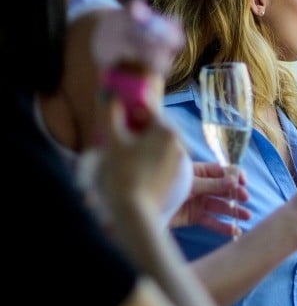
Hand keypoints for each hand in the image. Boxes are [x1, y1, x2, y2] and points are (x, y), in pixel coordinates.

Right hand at [98, 94, 183, 213]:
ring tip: (121, 154)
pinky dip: (146, 157)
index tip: (116, 116)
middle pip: (153, 126)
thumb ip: (110, 113)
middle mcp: (178, 143)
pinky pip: (159, 158)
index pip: (148, 109)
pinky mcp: (173, 176)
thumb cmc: (123, 174)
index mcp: (167, 130)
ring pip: (156, 143)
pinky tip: (131, 167)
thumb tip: (109, 93)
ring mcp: (178, 161)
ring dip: (140, 143)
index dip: (129, 110)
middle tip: (116, 136)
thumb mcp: (112, 140)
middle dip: (135, 127)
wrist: (133, 213)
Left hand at [170, 162, 249, 233]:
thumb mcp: (190, 183)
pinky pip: (212, 220)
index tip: (244, 182)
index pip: (222, 171)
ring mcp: (198, 201)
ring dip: (234, 210)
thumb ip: (211, 184)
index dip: (234, 175)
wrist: (144, 210)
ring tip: (247, 216)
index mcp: (199, 171)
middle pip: (223, 189)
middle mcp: (200, 186)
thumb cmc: (166, 188)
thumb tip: (233, 181)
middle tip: (245, 199)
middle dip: (236, 193)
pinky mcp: (194, 217)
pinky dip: (223, 226)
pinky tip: (235, 231)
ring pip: (220, 205)